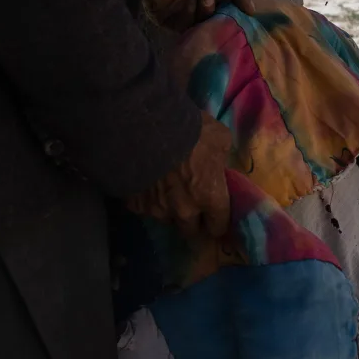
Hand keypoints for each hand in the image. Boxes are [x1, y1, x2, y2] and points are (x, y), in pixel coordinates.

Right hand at [124, 118, 233, 237]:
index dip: (219, 222)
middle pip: (191, 231)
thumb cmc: (192, 131)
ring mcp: (158, 209)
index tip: (216, 217)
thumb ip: (222, 157)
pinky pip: (144, 209)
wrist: (148, 127)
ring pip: (167, 220)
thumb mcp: (220, 138)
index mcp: (209, 196)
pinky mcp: (136, 204)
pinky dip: (147, 201)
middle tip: (194, 211)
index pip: (219, 224)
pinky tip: (147, 186)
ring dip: (170, 211)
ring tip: (168, 195)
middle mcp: (185, 210)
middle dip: (194, 223)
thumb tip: (219, 162)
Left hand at [147, 0, 252, 29]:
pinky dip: (188, 15)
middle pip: (217, 21)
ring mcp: (187, 12)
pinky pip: (184, 27)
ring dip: (204, 11)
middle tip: (219, 4)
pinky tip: (187, 2)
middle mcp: (203, 3)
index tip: (242, 15)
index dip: (237, 13)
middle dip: (220, 15)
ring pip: (203, 25)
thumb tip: (251, 10)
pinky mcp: (171, 20)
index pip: (231, 9)